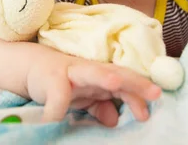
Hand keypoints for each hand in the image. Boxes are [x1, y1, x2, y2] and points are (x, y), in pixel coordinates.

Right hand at [26, 50, 161, 126]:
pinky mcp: (50, 78)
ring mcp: (71, 71)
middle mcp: (90, 70)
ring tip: (115, 83)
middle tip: (154, 92)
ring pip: (90, 72)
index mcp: (102, 75)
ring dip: (102, 76)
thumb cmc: (64, 82)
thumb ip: (101, 106)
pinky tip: (55, 120)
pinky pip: (57, 96)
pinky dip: (56, 110)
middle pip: (116, 72)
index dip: (141, 89)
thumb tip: (116, 119)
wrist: (31, 67)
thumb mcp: (85, 98)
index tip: (156, 100)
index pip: (126, 80)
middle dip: (135, 81)